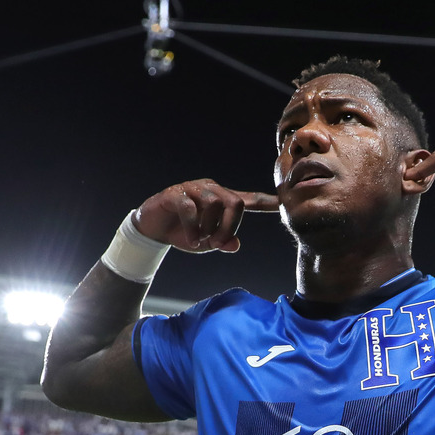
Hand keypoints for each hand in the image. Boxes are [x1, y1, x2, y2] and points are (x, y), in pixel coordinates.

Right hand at [135, 180, 278, 252]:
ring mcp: (192, 189)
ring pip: (214, 204)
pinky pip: (191, 208)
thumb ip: (222, 242)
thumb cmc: (183, 233)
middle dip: (230, 227)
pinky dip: (193, 228)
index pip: (248, 200)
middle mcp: (210, 190)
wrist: (152, 229)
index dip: (266, 203)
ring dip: (210, 228)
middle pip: (234, 203)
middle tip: (218, 243)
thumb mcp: (205, 243)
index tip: (282, 204)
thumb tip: (236, 245)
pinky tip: (191, 239)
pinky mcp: (175, 194)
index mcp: (222, 200)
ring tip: (200, 242)